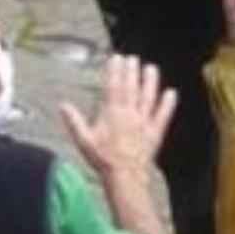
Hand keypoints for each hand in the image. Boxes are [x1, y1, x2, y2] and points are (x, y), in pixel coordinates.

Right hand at [60, 54, 175, 181]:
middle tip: (132, 58)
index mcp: (112, 113)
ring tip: (151, 68)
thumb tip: (62, 105)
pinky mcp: (155, 133)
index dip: (115, 71)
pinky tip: (172, 93)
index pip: (114, 86)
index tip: (116, 58)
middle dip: (132, 71)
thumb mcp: (83, 140)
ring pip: (148, 97)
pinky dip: (168, 104)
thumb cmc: (102, 159)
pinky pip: (163, 115)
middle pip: (131, 88)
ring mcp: (144, 122)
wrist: (125, 176)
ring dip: (150, 82)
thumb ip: (74, 121)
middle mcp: (130, 114)